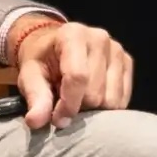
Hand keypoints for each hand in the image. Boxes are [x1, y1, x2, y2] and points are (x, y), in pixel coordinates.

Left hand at [11, 17, 133, 130]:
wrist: (55, 45)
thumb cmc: (42, 60)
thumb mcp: (29, 74)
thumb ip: (35, 96)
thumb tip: (35, 121)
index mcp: (73, 35)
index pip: (78, 77)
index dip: (68, 105)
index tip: (58, 120)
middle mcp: (99, 38)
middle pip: (95, 93)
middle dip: (78, 107)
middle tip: (64, 103)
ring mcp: (116, 50)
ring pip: (112, 100)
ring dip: (93, 109)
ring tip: (78, 98)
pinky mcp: (127, 62)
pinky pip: (122, 99)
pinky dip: (106, 106)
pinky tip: (92, 96)